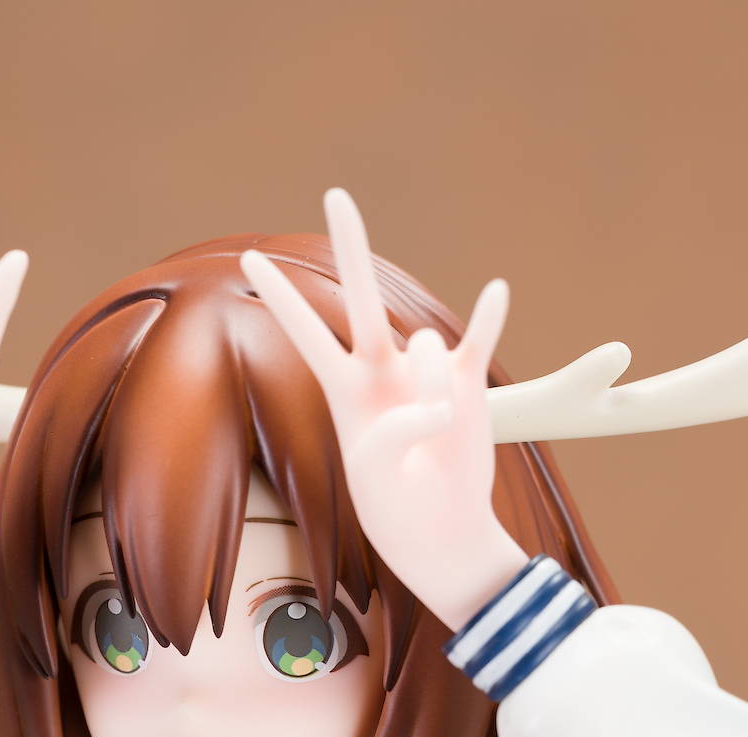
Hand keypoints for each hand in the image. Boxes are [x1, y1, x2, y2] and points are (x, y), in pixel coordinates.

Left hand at [240, 190, 525, 632]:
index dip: (281, 297)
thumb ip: (397, 427)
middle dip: (351, 245)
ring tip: (436, 438)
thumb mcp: (377, 472)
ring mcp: (426, 372)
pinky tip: (496, 291)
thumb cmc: (397, 507)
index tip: (250, 258)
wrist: (441, 532)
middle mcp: (383, 370)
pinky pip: (480, 340)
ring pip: (425, 348)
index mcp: (346, 391)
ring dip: (432, 392)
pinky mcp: (468, 382)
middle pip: (362, 298)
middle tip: (336, 193)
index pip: (307, 334)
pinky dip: (489, 316)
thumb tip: (442, 395)